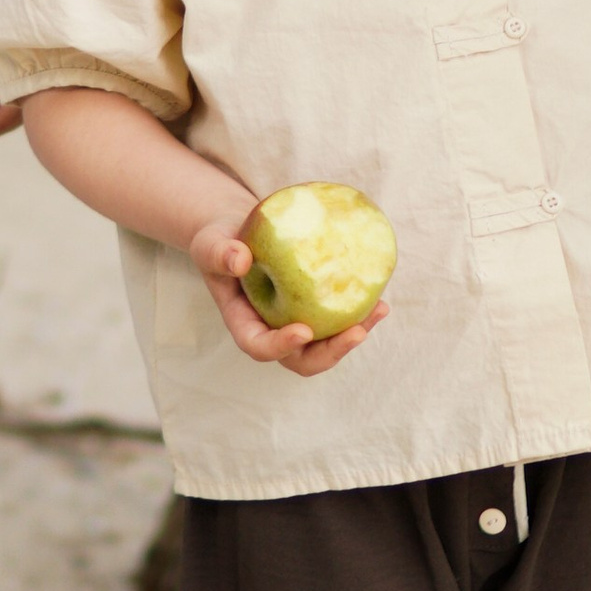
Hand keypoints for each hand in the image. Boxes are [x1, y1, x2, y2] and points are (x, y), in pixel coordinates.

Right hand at [191, 211, 386, 377]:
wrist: (236, 231)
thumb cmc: (219, 239)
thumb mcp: (210, 243)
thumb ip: (220, 253)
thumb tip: (240, 259)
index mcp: (244, 323)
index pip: (259, 346)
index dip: (281, 346)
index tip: (303, 330)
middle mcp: (272, 330)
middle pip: (301, 359)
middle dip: (331, 352)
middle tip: (357, 332)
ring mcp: (294, 322)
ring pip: (326, 344)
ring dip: (353, 335)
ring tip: (379, 310)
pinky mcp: (314, 309)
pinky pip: (337, 319)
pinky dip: (359, 312)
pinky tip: (379, 296)